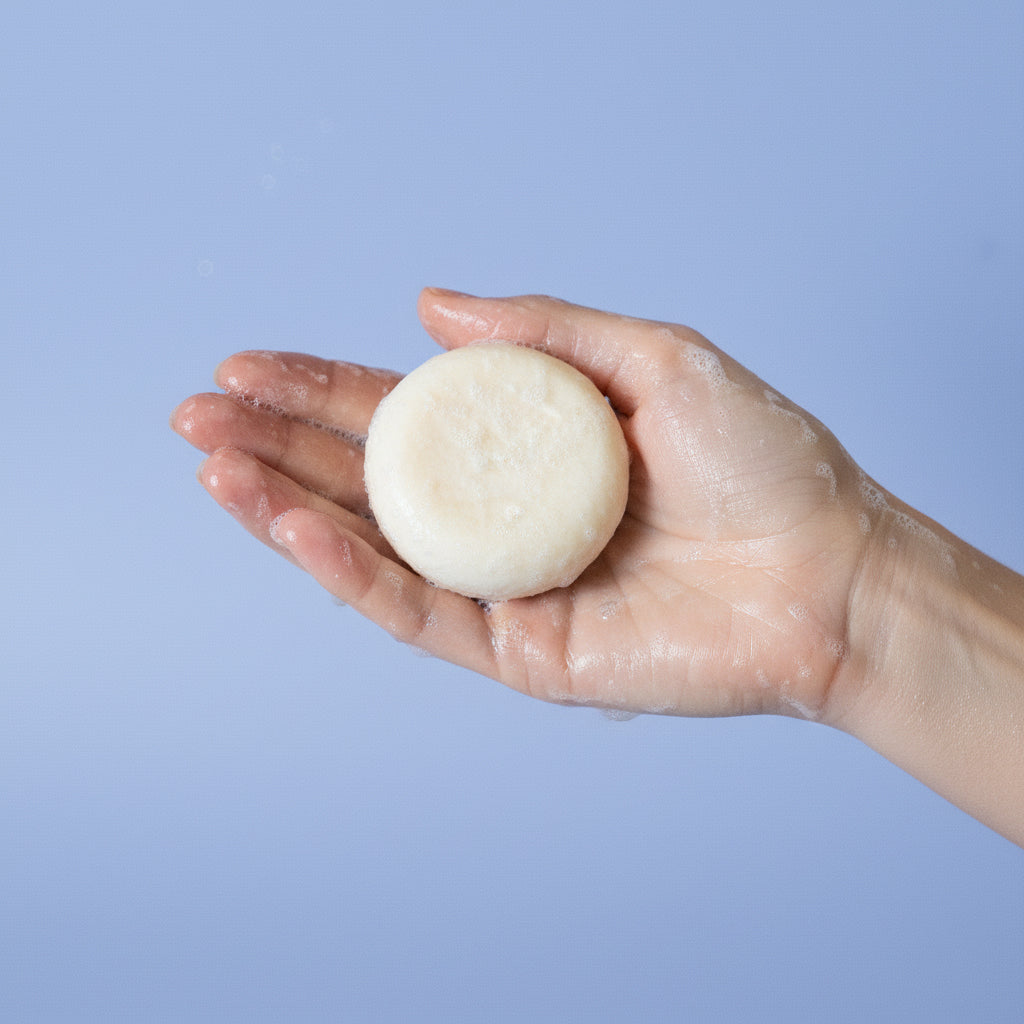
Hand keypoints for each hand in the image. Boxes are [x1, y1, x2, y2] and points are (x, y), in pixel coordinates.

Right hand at [171, 289, 870, 723]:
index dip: (321, 389)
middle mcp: (507, 515)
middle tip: (196, 414)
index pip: (405, 415)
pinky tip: (293, 526)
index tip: (244, 366)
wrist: (827, 571)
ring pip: (377, 546)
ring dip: (288, 507)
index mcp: (531, 446)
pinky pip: (419, 609)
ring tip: (214, 466)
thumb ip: (543, 330)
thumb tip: (425, 304)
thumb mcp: (653, 360)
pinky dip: (352, 570)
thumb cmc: (761, 462)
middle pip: (371, 478)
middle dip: (277, 446)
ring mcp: (507, 585)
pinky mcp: (521, 650)